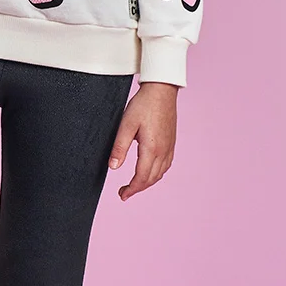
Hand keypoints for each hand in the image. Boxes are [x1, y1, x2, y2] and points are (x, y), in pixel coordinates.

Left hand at [108, 81, 178, 199]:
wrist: (162, 90)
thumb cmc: (143, 105)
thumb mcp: (126, 125)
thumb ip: (119, 147)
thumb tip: (113, 167)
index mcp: (151, 149)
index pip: (141, 177)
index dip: (131, 189)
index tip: (122, 195)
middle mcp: (163, 151)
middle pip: (151, 179)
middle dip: (138, 188)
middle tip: (124, 192)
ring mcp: (169, 147)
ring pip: (160, 173)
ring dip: (147, 182)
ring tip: (135, 185)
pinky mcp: (172, 142)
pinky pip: (166, 165)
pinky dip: (157, 173)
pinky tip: (150, 171)